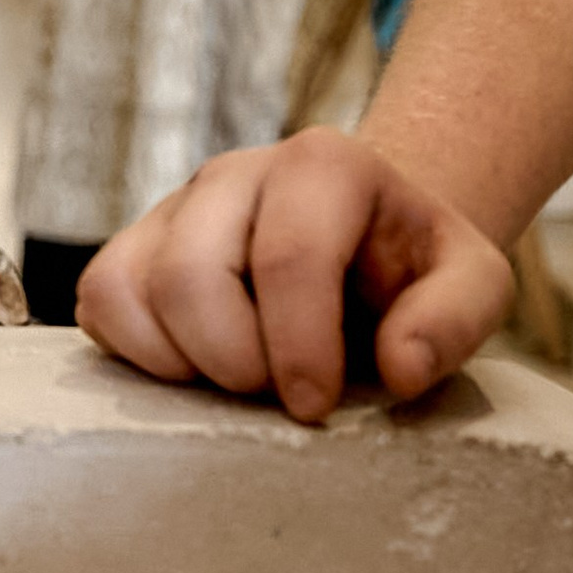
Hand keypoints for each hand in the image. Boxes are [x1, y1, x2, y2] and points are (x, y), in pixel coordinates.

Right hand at [76, 129, 513, 421]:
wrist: (364, 253)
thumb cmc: (411, 275)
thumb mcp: (473, 286)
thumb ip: (455, 319)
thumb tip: (400, 367)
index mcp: (325, 166)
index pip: (290, 256)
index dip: (298, 348)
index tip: (318, 406)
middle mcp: (236, 173)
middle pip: (192, 274)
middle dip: (233, 362)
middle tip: (277, 396)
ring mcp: (175, 208)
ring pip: (134, 289)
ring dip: (185, 364)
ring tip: (243, 383)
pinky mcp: (133, 248)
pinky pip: (100, 300)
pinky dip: (137, 354)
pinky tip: (195, 372)